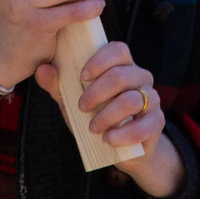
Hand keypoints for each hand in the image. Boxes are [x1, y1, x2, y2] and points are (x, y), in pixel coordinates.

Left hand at [35, 42, 182, 192]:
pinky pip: (144, 125)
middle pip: (121, 75)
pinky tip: (108, 139)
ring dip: (107, 115)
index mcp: (122, 65)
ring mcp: (152, 99)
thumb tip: (42, 69)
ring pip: (132, 99)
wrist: (121, 148)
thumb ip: (57, 85)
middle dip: (97, 92)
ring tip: (93, 127)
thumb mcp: (72, 101)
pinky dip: (123, 134)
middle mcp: (140, 77)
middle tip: (81, 106)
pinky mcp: (157, 122)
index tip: (81, 77)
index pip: (118, 49)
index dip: (99, 61)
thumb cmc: (96, 116)